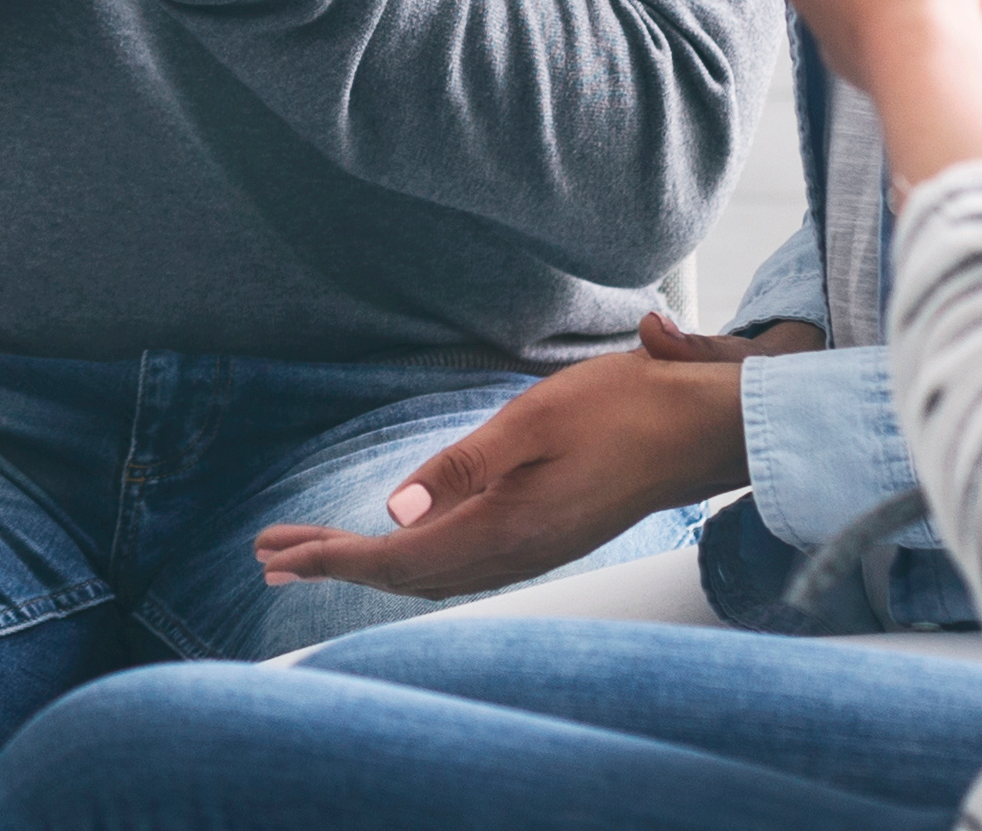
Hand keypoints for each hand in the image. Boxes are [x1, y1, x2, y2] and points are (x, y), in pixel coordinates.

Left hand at [252, 312, 818, 598]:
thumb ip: (462, 468)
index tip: (281, 552)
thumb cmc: (629, 408)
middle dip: (336, 565)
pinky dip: (415, 558)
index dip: (336, 558)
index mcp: (509, 528)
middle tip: (270, 555)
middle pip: (409, 573)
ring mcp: (537, 548)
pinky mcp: (550, 535)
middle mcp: (519, 552)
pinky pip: (465, 562)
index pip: (401, 557)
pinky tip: (401, 548)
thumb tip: (394, 512)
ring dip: (371, 564)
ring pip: (436, 571)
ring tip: (313, 554)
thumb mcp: (535, 419)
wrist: (711, 426)